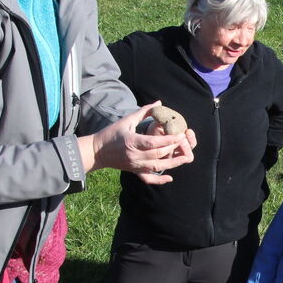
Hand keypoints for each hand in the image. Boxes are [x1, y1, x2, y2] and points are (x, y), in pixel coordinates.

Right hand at [78, 103, 194, 182]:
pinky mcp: (135, 171)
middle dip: (173, 148)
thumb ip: (144, 111)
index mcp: (132, 142)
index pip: (153, 142)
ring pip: (157, 167)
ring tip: (184, 158)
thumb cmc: (112, 133)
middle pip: (158, 155)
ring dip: (172, 164)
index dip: (168, 139)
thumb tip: (159, 103)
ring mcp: (135, 165)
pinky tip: (170, 178)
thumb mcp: (127, 120)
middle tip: (184, 142)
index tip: (180, 135)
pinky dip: (159, 180)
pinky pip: (148, 178)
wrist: (97, 151)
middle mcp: (134, 156)